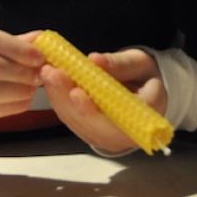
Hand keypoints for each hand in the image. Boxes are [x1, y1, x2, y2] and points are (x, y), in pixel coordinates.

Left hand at [40, 47, 166, 153]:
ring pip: (75, 120)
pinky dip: (58, 98)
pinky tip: (50, 80)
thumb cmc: (146, 77)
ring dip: (58, 97)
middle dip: (66, 98)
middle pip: (87, 122)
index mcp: (141, 122)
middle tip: (52, 73)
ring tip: (47, 72)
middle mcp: (120, 137)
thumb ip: (119, 64)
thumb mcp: (140, 64)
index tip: (76, 92)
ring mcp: (102, 137)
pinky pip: (71, 117)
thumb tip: (94, 60)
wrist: (148, 91)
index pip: (114, 122)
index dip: (91, 110)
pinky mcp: (89, 131)